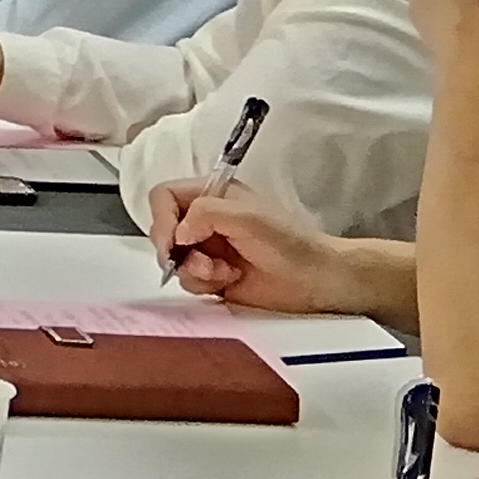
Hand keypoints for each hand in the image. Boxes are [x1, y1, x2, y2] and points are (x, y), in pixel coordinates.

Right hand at [149, 177, 385, 315]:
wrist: (317, 280)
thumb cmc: (292, 243)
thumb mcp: (248, 218)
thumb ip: (207, 213)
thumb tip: (178, 232)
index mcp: (213, 195)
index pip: (165, 197)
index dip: (161, 218)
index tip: (173, 241)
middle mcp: (206, 220)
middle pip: (163, 230)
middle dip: (177, 250)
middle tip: (199, 261)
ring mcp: (209, 249)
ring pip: (174, 260)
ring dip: (195, 269)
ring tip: (223, 272)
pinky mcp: (214, 277)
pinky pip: (188, 281)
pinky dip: (203, 284)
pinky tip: (229, 280)